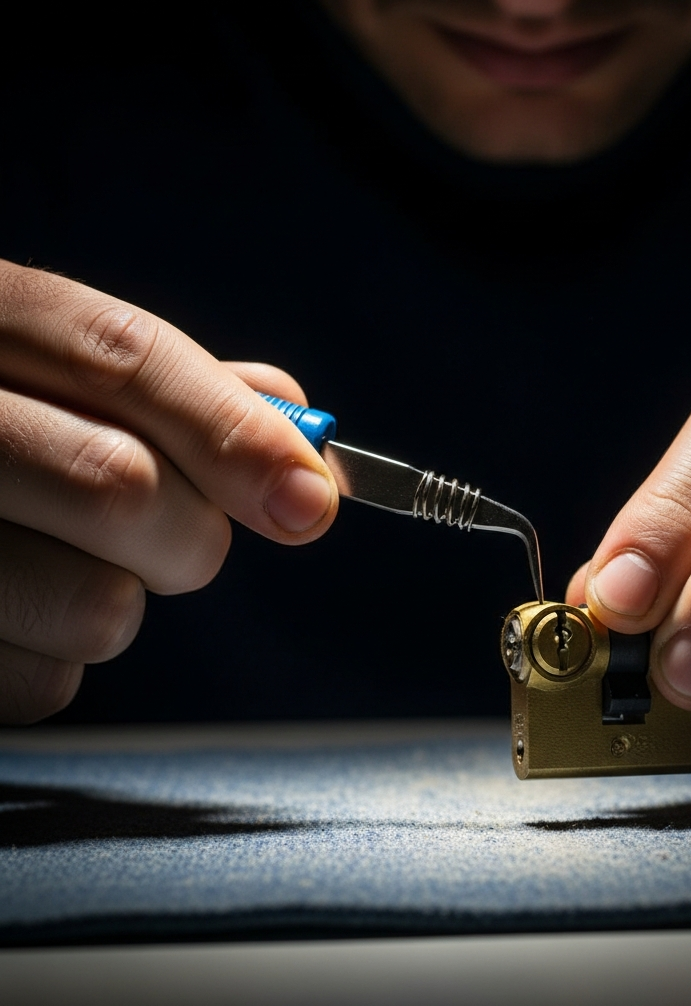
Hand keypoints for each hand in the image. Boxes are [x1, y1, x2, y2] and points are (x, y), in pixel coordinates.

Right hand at [0, 261, 338, 722]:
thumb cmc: (11, 427)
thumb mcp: (72, 373)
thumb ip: (192, 395)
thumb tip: (310, 453)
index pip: (123, 359)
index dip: (235, 434)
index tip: (310, 502)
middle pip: (121, 486)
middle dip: (191, 533)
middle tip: (178, 535)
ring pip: (99, 607)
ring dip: (123, 600)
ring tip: (66, 562)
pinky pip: (46, 681)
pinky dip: (58, 655)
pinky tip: (17, 608)